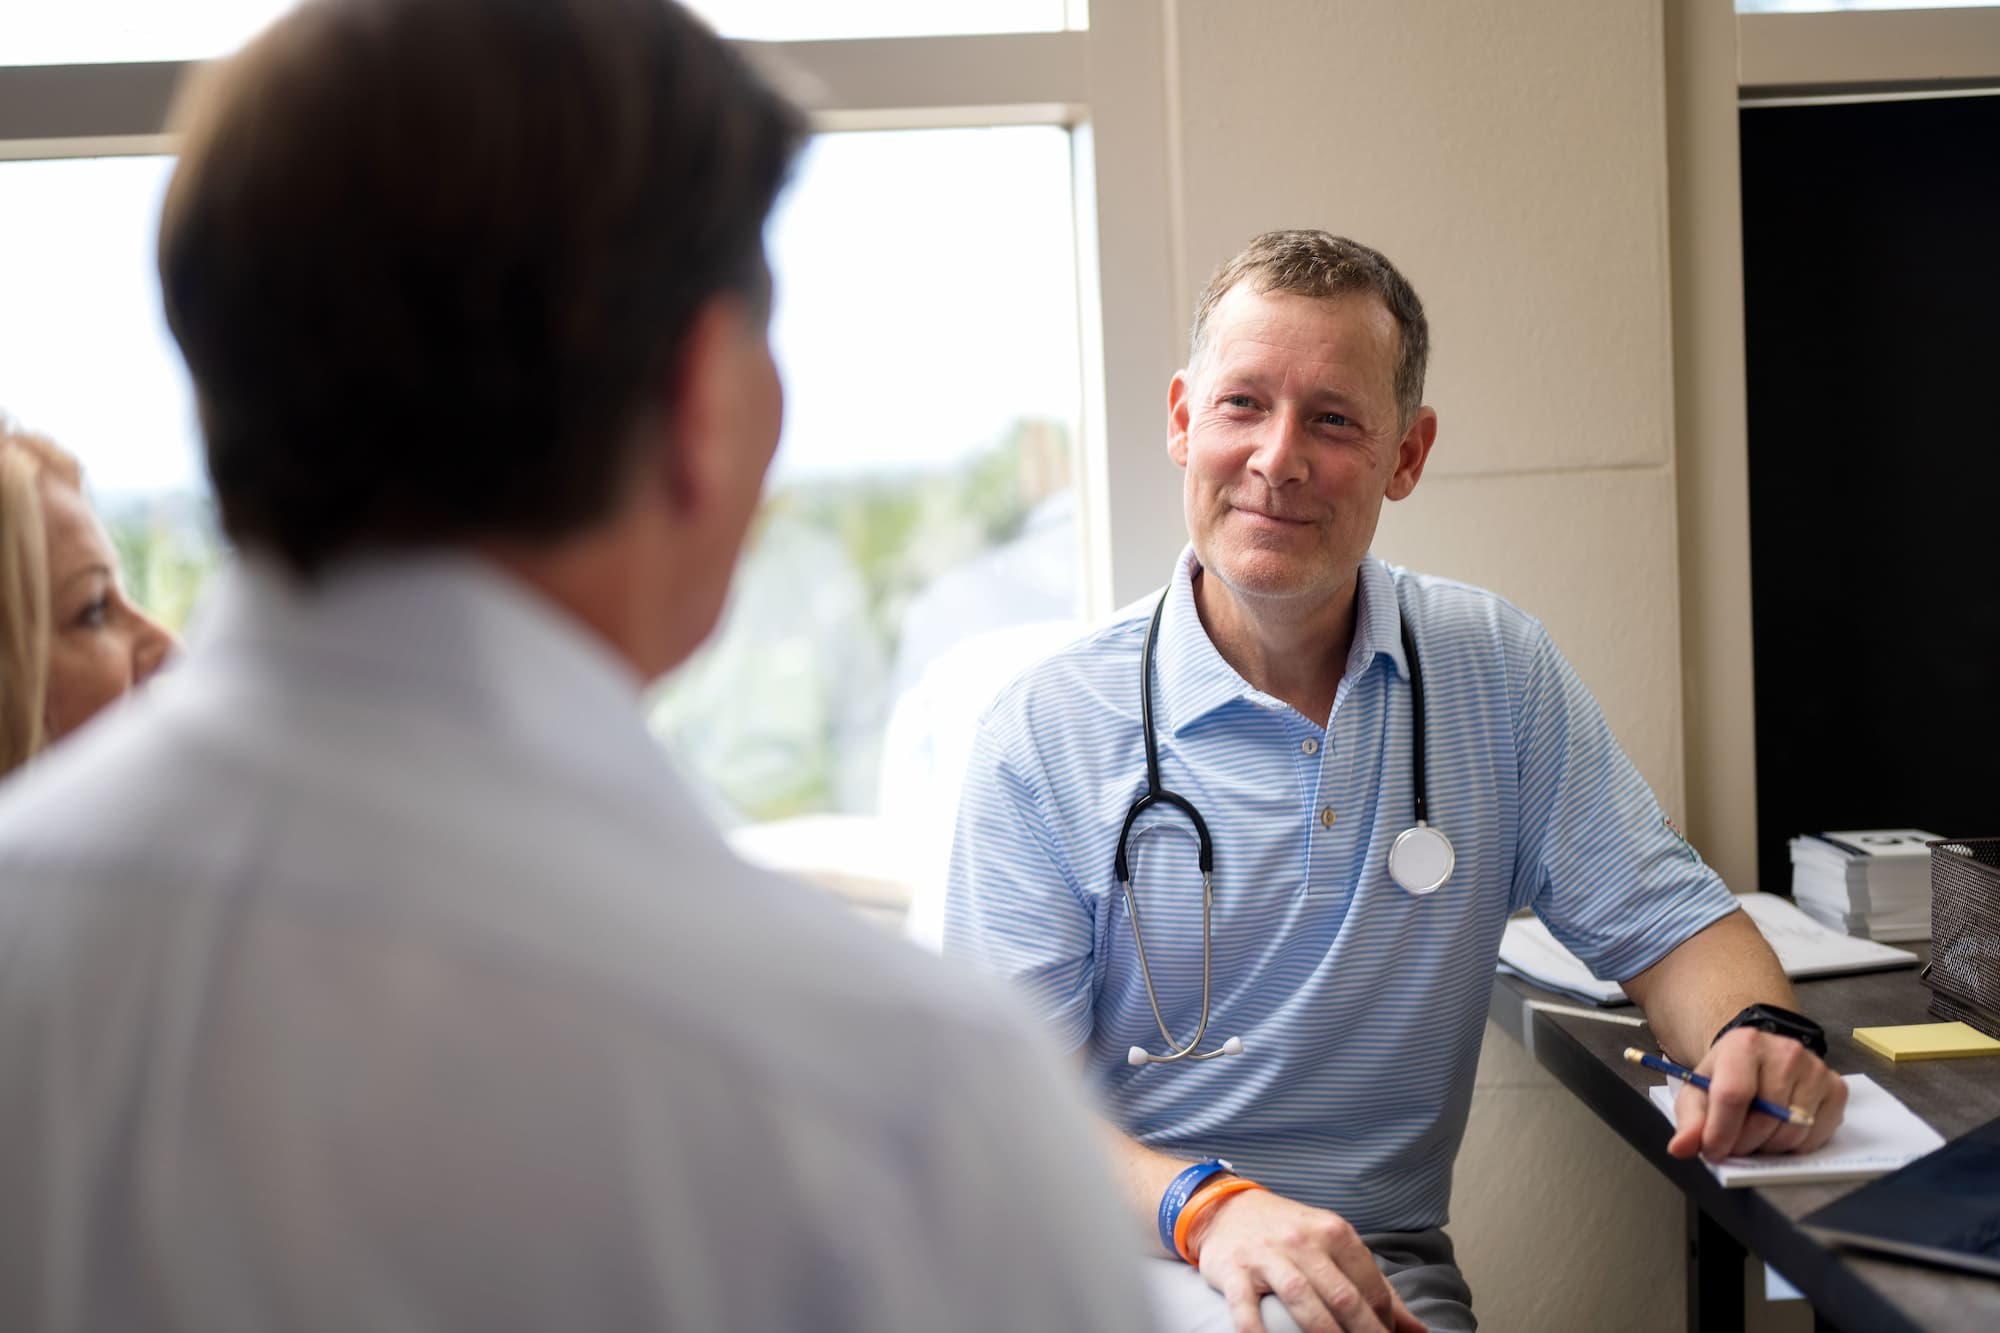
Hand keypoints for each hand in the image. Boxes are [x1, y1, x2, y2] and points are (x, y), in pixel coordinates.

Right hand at [1187, 1186, 1427, 1332]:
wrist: (1225, 1207)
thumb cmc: (1287, 1232)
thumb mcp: (1333, 1244)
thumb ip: (1374, 1285)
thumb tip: (1418, 1331)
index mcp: (1334, 1232)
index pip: (1370, 1286)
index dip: (1384, 1322)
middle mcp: (1303, 1241)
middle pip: (1343, 1296)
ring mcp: (1267, 1256)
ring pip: (1303, 1300)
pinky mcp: (1235, 1271)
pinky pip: (1247, 1308)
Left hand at [1666, 1026, 1847, 1160]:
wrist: (1761, 1057)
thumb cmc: (1728, 1076)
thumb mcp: (1699, 1091)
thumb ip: (1689, 1121)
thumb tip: (1681, 1148)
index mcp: (1744, 1045)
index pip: (1733, 1095)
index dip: (1721, 1131)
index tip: (1713, 1152)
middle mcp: (1785, 1052)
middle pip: (1765, 1119)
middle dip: (1744, 1144)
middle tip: (1733, 1146)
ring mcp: (1815, 1069)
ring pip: (1792, 1132)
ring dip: (1769, 1148)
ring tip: (1755, 1137)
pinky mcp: (1836, 1088)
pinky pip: (1817, 1136)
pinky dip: (1796, 1146)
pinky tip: (1780, 1132)